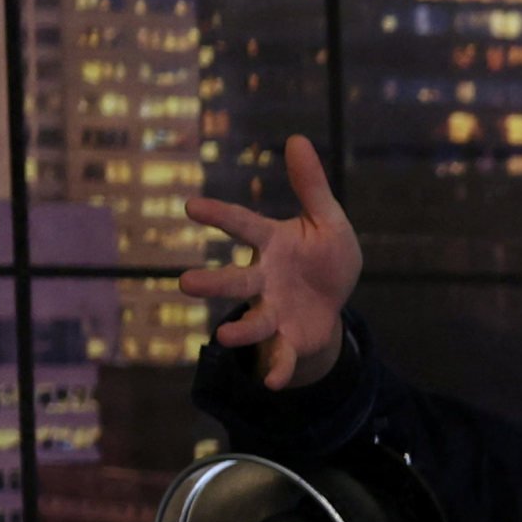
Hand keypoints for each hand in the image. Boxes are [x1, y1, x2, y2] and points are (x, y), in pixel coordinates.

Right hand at [180, 133, 361, 390]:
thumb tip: (296, 138)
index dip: (220, 215)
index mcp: (272, 243)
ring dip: (239, 328)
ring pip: (253, 319)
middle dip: (213, 283)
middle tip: (185, 284)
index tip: (191, 207)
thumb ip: (312, 186)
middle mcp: (265, 278)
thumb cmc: (323, 254)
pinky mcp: (290, 337)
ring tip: (222, 335)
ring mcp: (274, 309)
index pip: (243, 225)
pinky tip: (272, 384)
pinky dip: (278, 368)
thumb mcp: (328, 220)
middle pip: (237, 280)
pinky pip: (282, 354)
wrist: (335, 299)